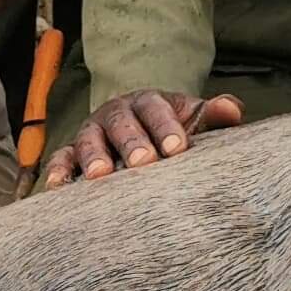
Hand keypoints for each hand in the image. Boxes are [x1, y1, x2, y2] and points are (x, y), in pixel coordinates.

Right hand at [43, 87, 244, 186]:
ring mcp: (91, 133)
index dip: (166, 126)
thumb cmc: (169, 128)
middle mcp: (116, 114)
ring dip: (94, 157)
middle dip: (132, 142)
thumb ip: (211, 114)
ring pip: (89, 141)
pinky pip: (60, 159)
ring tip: (100, 177)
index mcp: (147, 102)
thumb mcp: (189, 117)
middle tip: (144, 163)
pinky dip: (57, 171)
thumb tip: (233, 111)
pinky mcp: (71, 153)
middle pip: (122, 124)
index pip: (156, 109)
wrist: (137, 127)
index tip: (178, 148)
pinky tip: (57, 188)